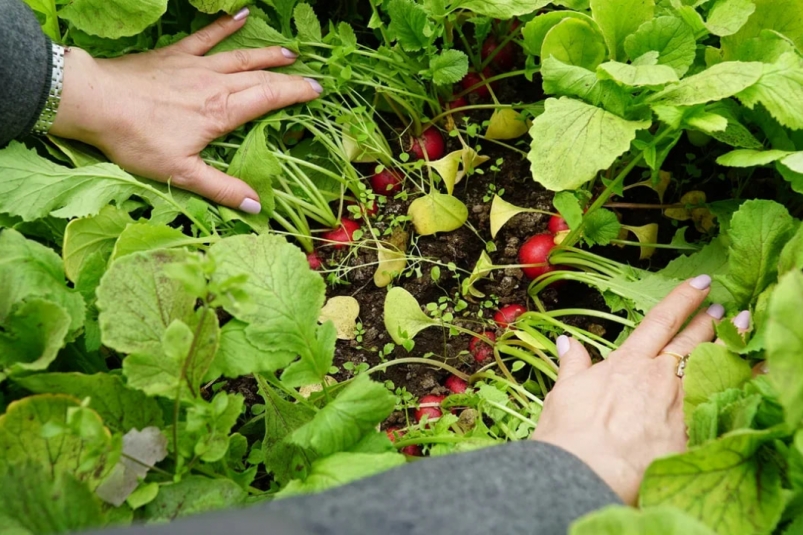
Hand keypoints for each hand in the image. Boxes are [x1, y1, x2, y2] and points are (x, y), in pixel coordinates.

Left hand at [50, 9, 322, 213]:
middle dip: (289, 77)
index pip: (268, 98)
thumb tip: (256, 206)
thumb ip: (222, 189)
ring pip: (240, 56)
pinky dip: (224, 25)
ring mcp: (195, 66)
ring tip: (289, 53)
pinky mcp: (175, 55)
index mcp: (221, 112)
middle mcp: (215, 84)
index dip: (295, 93)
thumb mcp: (181, 172)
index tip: (317, 91)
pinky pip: (206, 37)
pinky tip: (240, 14)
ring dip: (266, 54)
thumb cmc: (136, 139)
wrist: (95, 102)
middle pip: (260, 77)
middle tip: (312, 77)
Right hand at [532, 275, 749, 503]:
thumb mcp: (564, 391)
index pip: (661, 321)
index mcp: (628, 362)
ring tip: (745, 331)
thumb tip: (567, 342)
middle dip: (711, 321)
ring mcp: (679, 406)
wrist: (585, 472)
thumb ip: (573, 364)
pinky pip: (721, 407)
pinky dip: (739, 390)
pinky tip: (751, 382)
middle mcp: (658, 377)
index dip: (683, 299)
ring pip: (713, 368)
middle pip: (692, 341)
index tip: (700, 284)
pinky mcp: (690, 435)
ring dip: (731, 348)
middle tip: (725, 308)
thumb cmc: (570, 433)